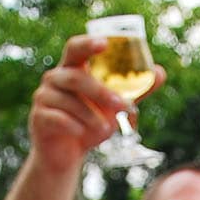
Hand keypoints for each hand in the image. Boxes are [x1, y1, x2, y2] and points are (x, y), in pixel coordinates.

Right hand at [30, 35, 167, 171]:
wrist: (67, 155)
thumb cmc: (90, 124)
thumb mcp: (114, 107)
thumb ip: (134, 90)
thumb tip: (160, 72)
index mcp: (72, 68)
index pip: (76, 47)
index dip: (88, 43)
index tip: (104, 44)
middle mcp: (54, 78)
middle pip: (75, 77)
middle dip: (101, 91)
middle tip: (122, 105)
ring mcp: (43, 97)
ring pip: (69, 102)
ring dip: (91, 116)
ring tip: (106, 129)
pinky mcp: (38, 118)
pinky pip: (58, 118)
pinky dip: (75, 127)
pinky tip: (82, 133)